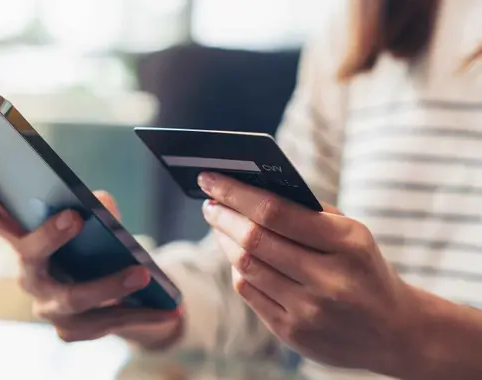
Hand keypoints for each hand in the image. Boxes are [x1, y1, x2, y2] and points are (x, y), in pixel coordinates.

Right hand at [0, 153, 182, 348]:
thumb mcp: (99, 223)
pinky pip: (107, 321)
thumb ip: (97, 209)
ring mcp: (48, 308)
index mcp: (25, 241)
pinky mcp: (74, 331)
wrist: (123, 297)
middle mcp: (29, 275)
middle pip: (28, 254)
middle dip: (48, 236)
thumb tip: (100, 203)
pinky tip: (170, 307)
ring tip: (141, 273)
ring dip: (108, 284)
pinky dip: (141, 313)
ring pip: (74, 297)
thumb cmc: (98, 250)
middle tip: (75, 217)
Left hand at [198, 172, 420, 374]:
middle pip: (254, 240)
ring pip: (246, 267)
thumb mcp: (352, 233)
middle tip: (209, 202)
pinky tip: (236, 255)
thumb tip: (249, 190)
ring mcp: (309, 310)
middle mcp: (328, 279)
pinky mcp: (293, 333)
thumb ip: (307, 212)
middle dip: (223, 216)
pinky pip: (249, 293)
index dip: (236, 193)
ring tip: (219, 224)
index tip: (211, 178)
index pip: (275, 211)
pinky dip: (238, 269)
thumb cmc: (364, 269)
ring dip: (225, 241)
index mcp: (347, 243)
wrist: (395, 332)